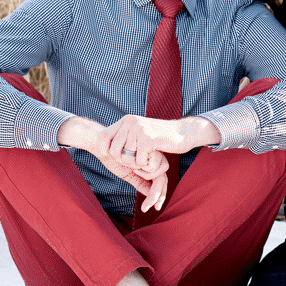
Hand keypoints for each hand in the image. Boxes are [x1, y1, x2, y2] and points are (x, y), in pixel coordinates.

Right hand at [97, 148, 169, 212]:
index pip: (160, 180)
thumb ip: (140, 183)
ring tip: (135, 176)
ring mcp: (151, 151)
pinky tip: (135, 168)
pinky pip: (152, 166)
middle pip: (163, 178)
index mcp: (149, 163)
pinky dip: (144, 171)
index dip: (160, 194)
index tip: (156, 208)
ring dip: (147, 179)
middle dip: (159, 194)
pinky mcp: (147, 146)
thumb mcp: (128, 174)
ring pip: (159, 174)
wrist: (100, 143)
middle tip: (152, 207)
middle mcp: (153, 157)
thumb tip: (151, 194)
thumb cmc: (112, 157)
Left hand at [100, 114, 219, 161]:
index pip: (102, 137)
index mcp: (126, 120)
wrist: (183, 132)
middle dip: (124, 161)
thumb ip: (125, 136)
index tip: (111, 156)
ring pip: (126, 158)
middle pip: (114, 152)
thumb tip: (105, 148)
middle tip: (137, 159)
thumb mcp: (139, 133)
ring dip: (137, 163)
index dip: (104, 150)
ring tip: (147, 156)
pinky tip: (154, 155)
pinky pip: (139, 161)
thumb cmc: (160, 137)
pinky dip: (147, 164)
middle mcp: (130, 122)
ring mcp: (139, 129)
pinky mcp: (147, 139)